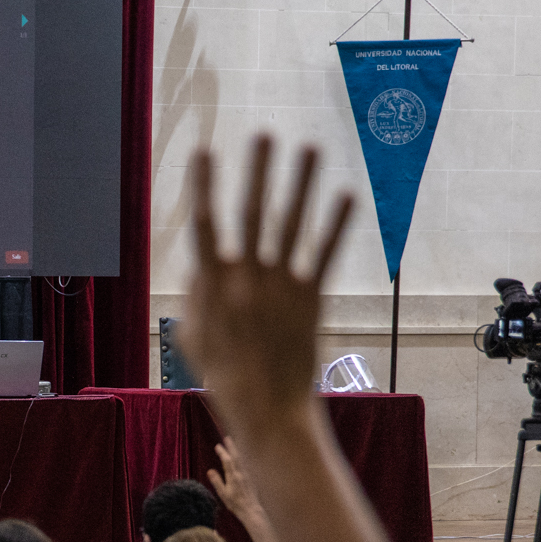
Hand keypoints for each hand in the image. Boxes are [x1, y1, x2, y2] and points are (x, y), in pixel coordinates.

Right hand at [185, 137, 352, 434]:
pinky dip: (337, 224)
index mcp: (211, 285)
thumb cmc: (223, 375)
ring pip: (291, 225)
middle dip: (257, 171)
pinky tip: (348, 194)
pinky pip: (325, 254)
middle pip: (252, 214)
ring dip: (300, 183)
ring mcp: (280, 287)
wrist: (265, 408)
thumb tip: (201, 264)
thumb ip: (195, 296)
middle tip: (263, 133)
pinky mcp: (311, 299)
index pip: (205, 225)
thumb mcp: (192, 336)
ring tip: (308, 147)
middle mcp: (247, 279)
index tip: (204, 152)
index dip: (204, 186)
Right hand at [207, 437, 261, 521]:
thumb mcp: (223, 494)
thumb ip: (217, 481)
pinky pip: (244, 465)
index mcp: (233, 477)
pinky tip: (239, 458)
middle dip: (231, 447)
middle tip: (227, 438)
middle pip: (236, 457)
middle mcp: (241, 474)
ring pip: (241, 460)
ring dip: (236, 451)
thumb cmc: (235, 503)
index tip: (217, 445)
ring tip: (233, 445)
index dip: (222, 452)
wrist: (251, 510)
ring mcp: (247, 475)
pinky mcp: (250, 479)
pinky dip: (240, 458)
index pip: (227, 461)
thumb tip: (210, 470)